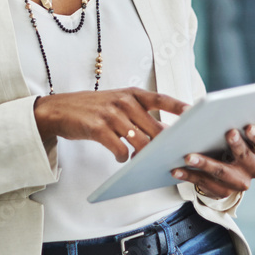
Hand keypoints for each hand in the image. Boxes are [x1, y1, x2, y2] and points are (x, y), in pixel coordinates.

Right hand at [33, 88, 188, 161]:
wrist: (60, 109)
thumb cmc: (94, 108)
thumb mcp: (118, 103)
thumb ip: (140, 114)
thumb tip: (164, 131)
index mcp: (132, 94)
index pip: (161, 99)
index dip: (178, 107)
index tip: (194, 113)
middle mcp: (124, 101)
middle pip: (154, 127)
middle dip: (164, 144)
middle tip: (172, 154)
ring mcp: (111, 115)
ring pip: (140, 141)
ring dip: (144, 155)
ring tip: (141, 160)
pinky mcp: (98, 129)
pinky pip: (120, 150)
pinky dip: (124, 157)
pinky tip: (120, 156)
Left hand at [171, 124, 254, 198]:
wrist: (223, 174)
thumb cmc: (225, 144)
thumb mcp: (230, 133)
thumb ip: (223, 121)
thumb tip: (196, 109)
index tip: (248, 126)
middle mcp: (253, 167)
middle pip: (246, 157)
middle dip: (237, 145)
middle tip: (228, 133)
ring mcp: (239, 182)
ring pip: (222, 172)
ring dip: (205, 163)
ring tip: (188, 156)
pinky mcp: (223, 192)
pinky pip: (205, 183)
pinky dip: (189, 176)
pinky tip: (176, 170)